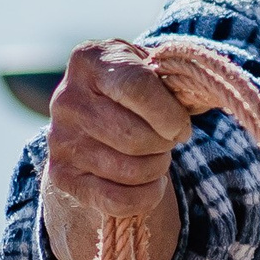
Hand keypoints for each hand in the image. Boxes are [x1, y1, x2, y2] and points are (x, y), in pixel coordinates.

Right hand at [41, 41, 192, 259]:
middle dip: (164, 145)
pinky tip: (148, 182)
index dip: (170, 114)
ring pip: (129, 170)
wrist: (96, 119)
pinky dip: (145, 196)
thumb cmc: (137, 92)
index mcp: (91, 59)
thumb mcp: (153, 72)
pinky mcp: (62, 174)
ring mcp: (60, 138)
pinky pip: (116, 200)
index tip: (181, 126)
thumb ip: (174, 80)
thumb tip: (200, 97)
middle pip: (134, 136)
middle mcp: (67, 98)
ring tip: (155, 156)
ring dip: (156, 168)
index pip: (137, 87)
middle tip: (167, 141)